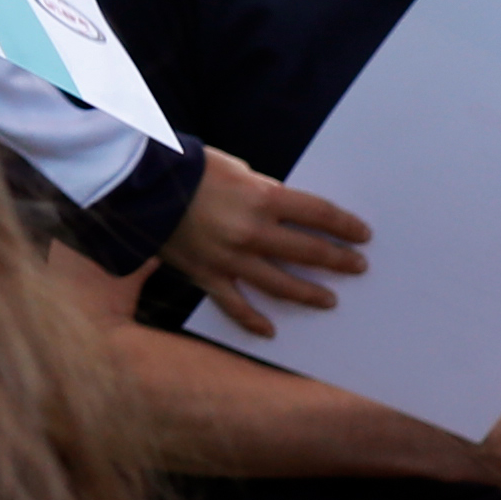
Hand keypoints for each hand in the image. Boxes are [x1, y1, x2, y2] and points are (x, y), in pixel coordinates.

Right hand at [162, 149, 367, 338]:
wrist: (138, 184)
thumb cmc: (189, 169)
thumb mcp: (236, 169)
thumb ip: (265, 191)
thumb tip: (289, 210)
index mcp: (263, 198)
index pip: (319, 214)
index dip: (345, 225)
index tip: (362, 235)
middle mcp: (252, 232)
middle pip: (308, 251)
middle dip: (338, 260)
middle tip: (357, 267)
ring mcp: (230, 258)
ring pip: (281, 283)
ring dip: (309, 293)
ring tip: (330, 300)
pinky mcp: (207, 275)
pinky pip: (235, 305)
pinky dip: (253, 320)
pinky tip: (271, 330)